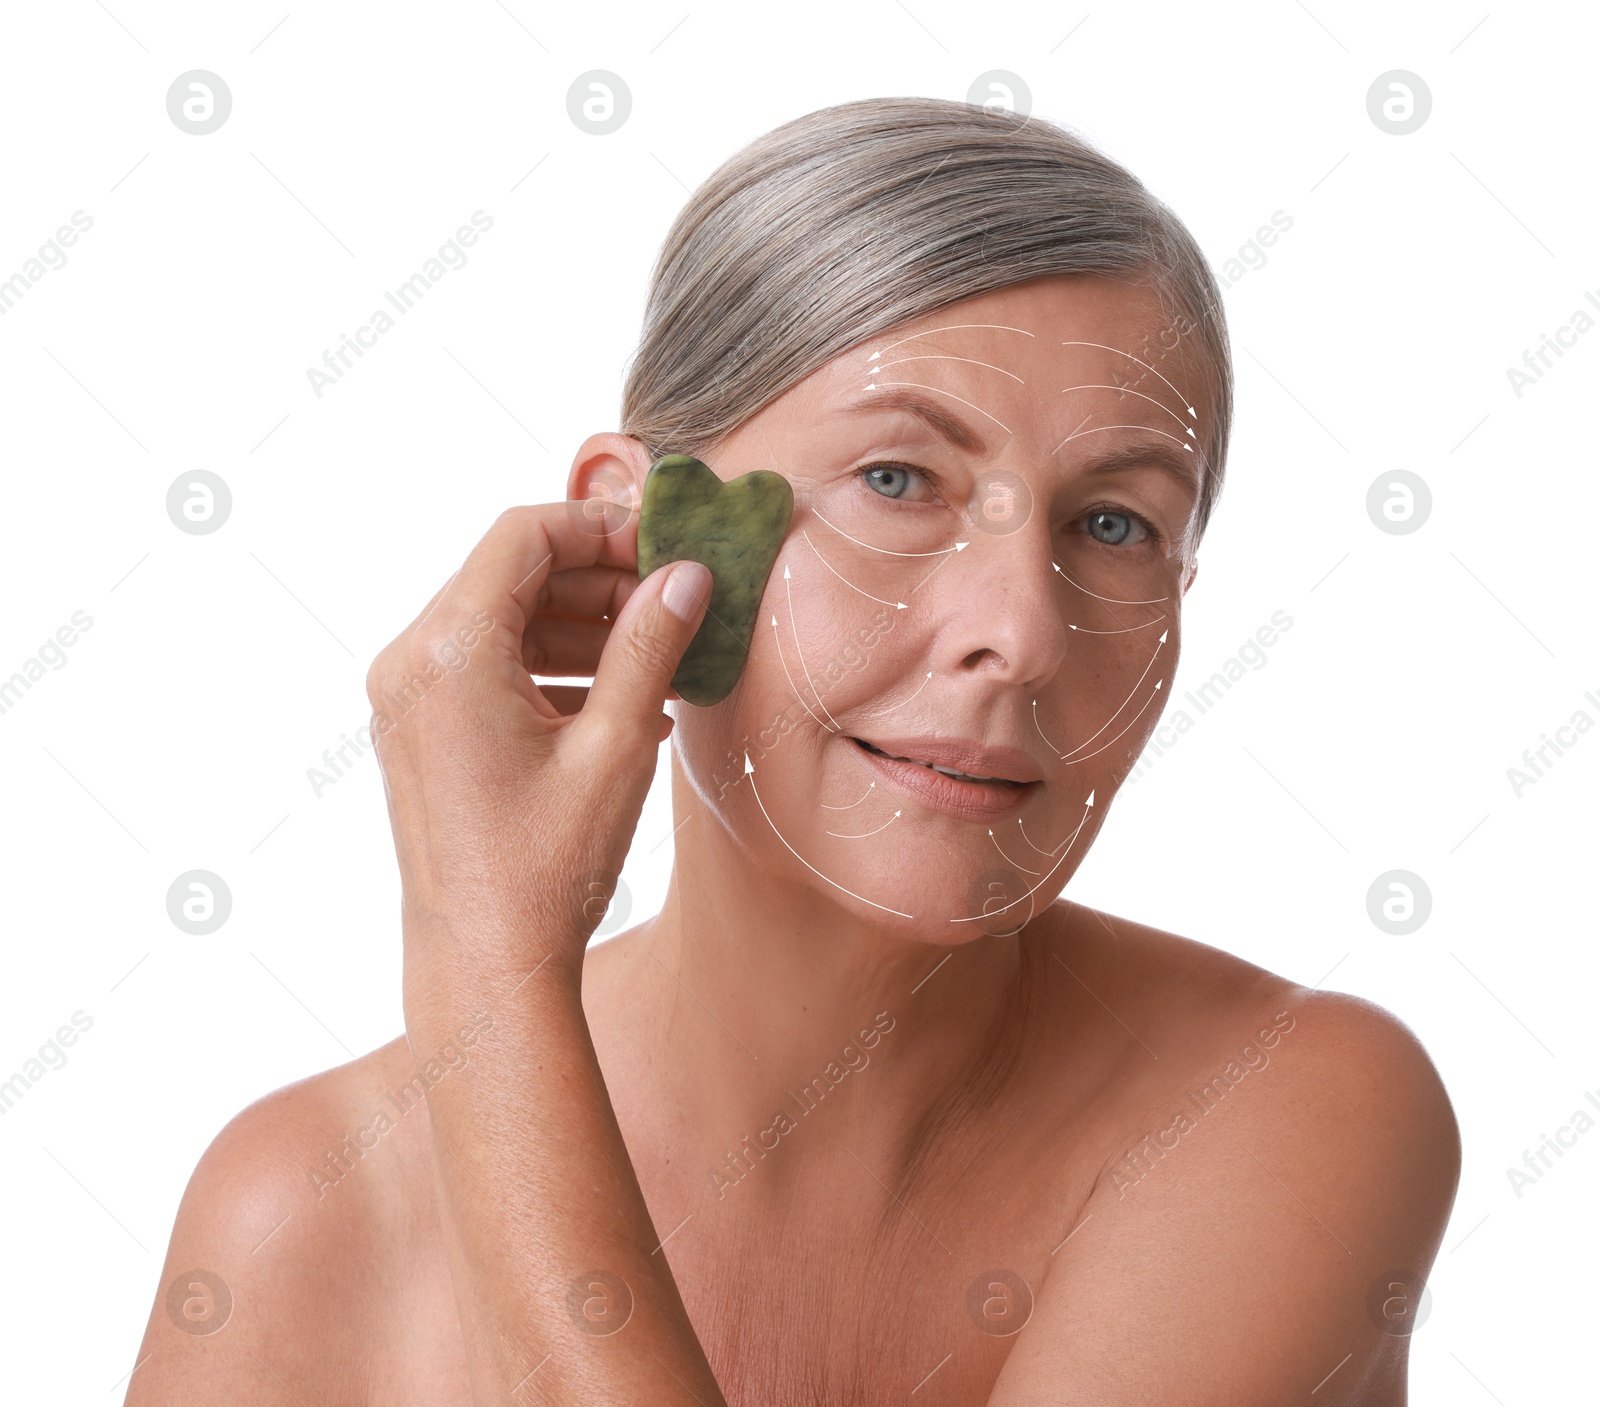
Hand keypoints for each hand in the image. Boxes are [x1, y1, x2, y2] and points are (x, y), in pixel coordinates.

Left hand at [364, 499, 713, 1008]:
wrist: (486, 969)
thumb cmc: (546, 868)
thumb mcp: (616, 745)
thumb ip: (649, 646)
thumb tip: (687, 577)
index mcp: (447, 651)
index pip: (524, 535)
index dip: (601, 527)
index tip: (664, 549)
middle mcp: (411, 664)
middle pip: (511, 574)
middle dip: (597, 580)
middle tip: (673, 603)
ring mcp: (408, 701)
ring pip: (502, 621)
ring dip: (581, 627)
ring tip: (659, 658)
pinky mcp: (420, 734)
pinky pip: (488, 670)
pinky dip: (552, 671)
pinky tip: (623, 703)